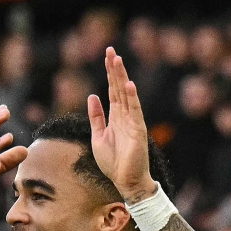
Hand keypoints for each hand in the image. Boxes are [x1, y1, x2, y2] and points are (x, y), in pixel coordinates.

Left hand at [88, 47, 156, 202]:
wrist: (125, 180)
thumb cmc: (113, 162)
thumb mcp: (98, 136)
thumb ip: (96, 117)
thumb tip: (92, 96)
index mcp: (115, 117)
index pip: (112, 90)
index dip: (109, 73)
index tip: (107, 56)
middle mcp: (125, 115)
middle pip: (119, 87)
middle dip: (114, 69)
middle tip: (110, 50)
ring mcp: (133, 121)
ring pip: (126, 95)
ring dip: (122, 77)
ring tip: (117, 60)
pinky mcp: (138, 130)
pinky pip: (135, 111)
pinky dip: (132, 98)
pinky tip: (129, 85)